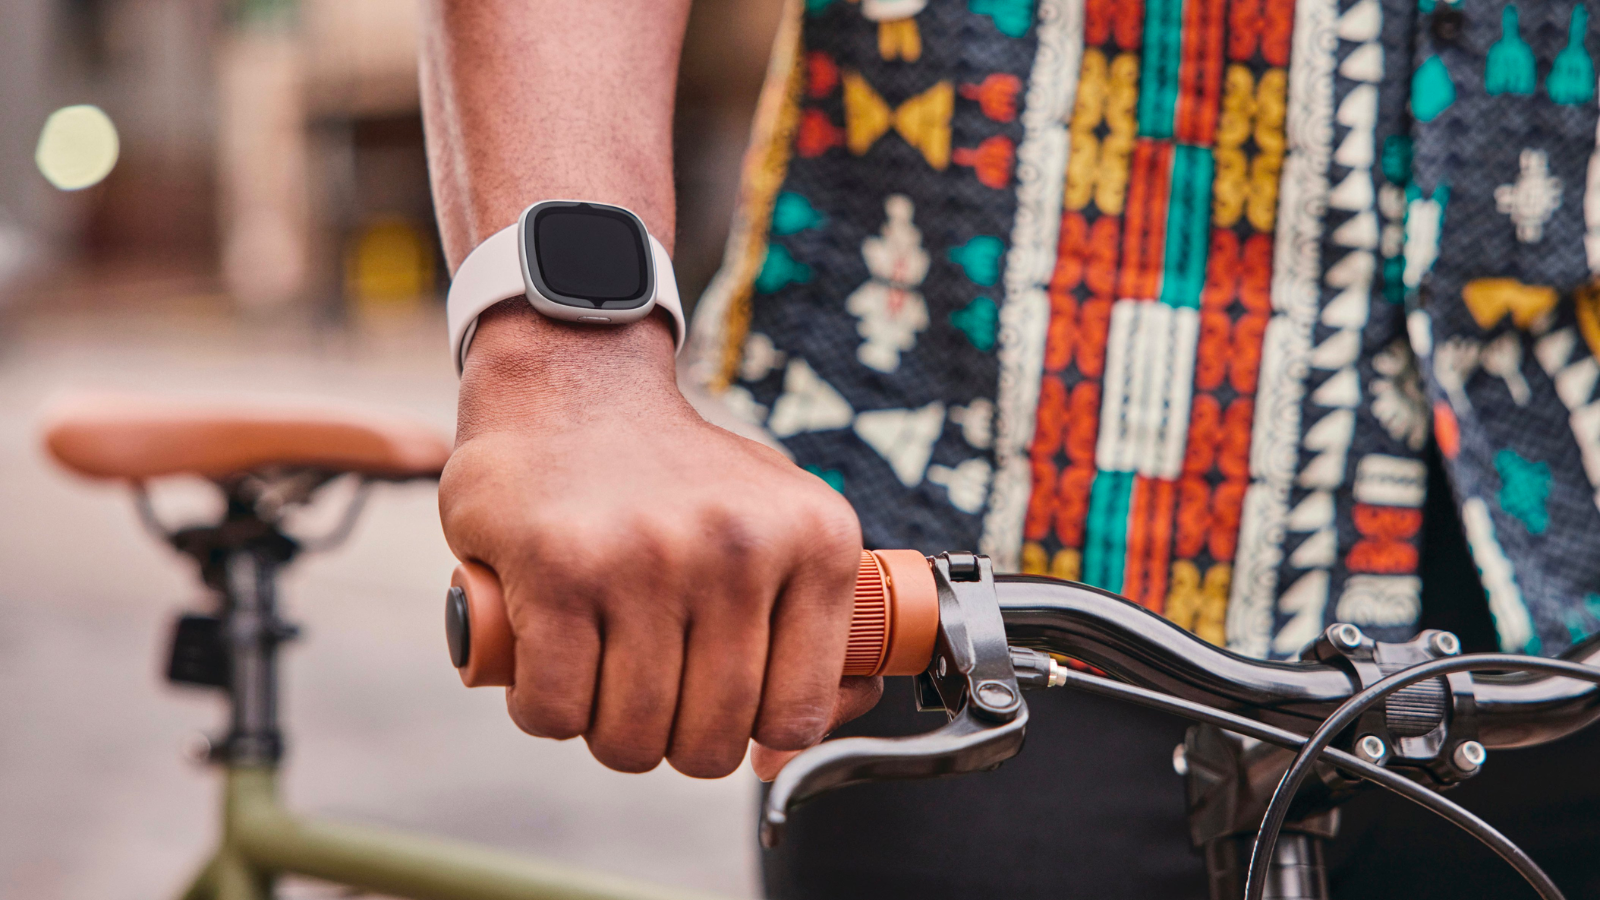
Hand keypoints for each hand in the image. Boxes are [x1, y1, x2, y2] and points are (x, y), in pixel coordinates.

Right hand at [441, 305, 877, 777]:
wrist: (574, 380)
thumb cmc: (678, 473)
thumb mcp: (777, 523)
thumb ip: (808, 628)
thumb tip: (783, 751)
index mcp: (815, 539)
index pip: (797, 714)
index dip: (753, 741)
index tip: (722, 718)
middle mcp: (739, 548)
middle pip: (711, 740)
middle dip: (673, 745)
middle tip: (649, 699)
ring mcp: (647, 558)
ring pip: (632, 736)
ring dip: (606, 734)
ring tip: (598, 682)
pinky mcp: (557, 567)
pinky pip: (554, 708)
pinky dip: (543, 712)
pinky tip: (546, 673)